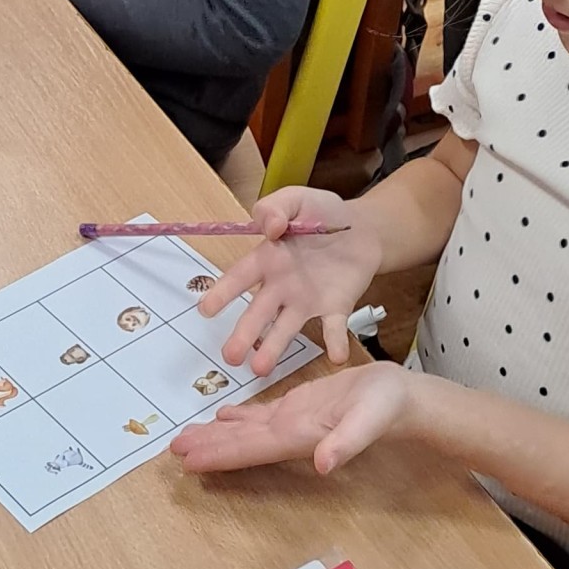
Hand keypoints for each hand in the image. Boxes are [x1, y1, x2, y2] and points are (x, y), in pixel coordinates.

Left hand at [170, 358, 412, 479]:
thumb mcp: (368, 420)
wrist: (403, 398)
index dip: (219, 456)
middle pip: (239, 444)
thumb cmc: (386, 406)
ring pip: (245, 431)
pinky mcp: (300, 407)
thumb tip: (324, 464)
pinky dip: (239, 418)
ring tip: (186, 438)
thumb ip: (346, 443)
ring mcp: (293, 421)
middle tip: (172, 452)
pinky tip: (223, 417)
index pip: (250, 450)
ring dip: (216, 435)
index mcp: (299, 437)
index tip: (188, 463)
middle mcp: (289, 434)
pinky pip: (261, 415)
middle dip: (207, 448)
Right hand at [194, 187, 381, 372]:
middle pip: (258, 313)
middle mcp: (282, 286)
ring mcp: (307, 301)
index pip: (240, 277)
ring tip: (260, 369)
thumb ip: (276, 208)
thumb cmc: (323, 213)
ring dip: (274, 349)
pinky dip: (334, 342)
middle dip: (243, 334)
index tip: (205, 309)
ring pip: (286, 328)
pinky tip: (335, 356)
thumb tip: (268, 228)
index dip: (222, 292)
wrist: (363, 229)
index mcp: (268, 259)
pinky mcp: (335, 308)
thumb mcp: (297, 199)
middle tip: (230, 357)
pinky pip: (333, 328)